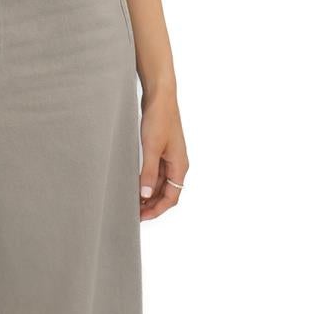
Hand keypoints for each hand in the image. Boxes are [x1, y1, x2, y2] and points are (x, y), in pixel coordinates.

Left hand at [136, 89, 187, 220]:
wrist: (160, 96)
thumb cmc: (159, 119)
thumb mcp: (151, 148)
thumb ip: (149, 173)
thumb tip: (147, 195)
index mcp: (180, 166)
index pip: (172, 198)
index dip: (156, 210)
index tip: (141, 217)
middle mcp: (177, 164)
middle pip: (167, 193)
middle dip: (152, 205)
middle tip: (133, 212)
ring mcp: (170, 158)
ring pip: (161, 184)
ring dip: (149, 194)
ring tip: (132, 201)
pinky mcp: (161, 151)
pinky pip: (156, 173)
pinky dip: (147, 182)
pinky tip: (135, 184)